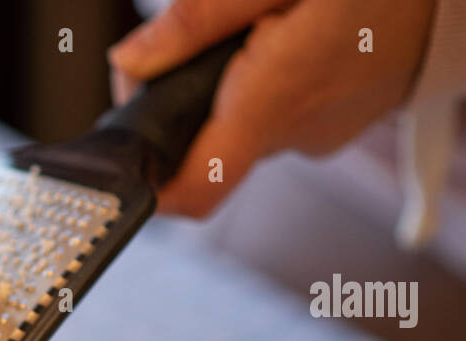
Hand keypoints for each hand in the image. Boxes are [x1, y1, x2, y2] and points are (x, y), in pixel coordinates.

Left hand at [108, 0, 435, 216]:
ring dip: (232, 89)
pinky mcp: (340, 127)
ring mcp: (322, 137)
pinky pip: (283, 117)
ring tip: (262, 28)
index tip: (125, 163)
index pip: (192, 193)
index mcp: (271, 104)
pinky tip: (295, 39)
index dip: (148, 191)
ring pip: (244, 126)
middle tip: (192, 40)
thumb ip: (196, 23)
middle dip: (186, 101)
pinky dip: (271, 87)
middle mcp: (294, 135)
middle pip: (206, 146)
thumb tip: (131, 63)